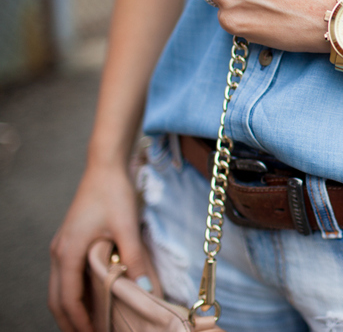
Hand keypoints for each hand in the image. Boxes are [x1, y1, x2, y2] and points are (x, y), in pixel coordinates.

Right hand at [49, 163, 150, 331]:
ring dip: (72, 308)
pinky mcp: (70, 241)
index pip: (68, 299)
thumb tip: (145, 290)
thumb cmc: (114, 193)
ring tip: (91, 324)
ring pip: (60, 288)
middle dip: (70, 322)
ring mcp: (62, 246)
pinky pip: (67, 275)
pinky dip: (74, 292)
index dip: (80, 321)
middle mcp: (59, 252)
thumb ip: (134, 259)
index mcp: (68, 252)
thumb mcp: (127, 227)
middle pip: (57, 299)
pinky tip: (91, 298)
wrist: (106, 166)